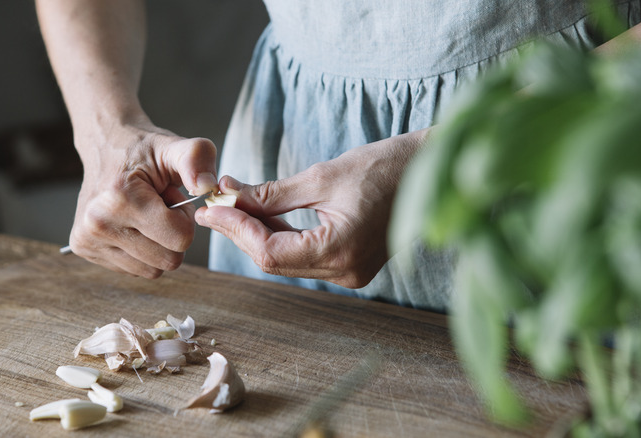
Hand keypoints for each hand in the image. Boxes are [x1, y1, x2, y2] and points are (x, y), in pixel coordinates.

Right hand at [69, 119, 217, 277]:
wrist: (105, 146)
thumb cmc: (143, 150)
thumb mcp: (174, 147)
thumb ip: (197, 160)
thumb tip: (207, 186)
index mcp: (120, 199)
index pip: (180, 239)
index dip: (185, 218)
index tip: (171, 197)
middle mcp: (97, 224)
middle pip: (169, 260)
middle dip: (173, 234)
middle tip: (159, 206)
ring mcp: (88, 240)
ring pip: (153, 270)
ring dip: (158, 244)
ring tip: (146, 214)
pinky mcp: (84, 249)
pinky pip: (134, 270)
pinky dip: (142, 251)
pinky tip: (132, 224)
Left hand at [195, 133, 422, 287]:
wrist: (429, 170)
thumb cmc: (384, 166)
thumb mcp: (321, 177)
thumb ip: (271, 194)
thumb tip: (230, 197)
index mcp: (340, 252)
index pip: (269, 252)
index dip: (235, 229)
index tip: (211, 207)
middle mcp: (345, 272)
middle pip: (274, 260)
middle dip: (241, 231)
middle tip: (215, 204)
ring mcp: (350, 272)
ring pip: (286, 260)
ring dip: (257, 233)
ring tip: (232, 205)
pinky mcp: (351, 263)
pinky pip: (303, 256)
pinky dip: (280, 236)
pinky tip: (261, 215)